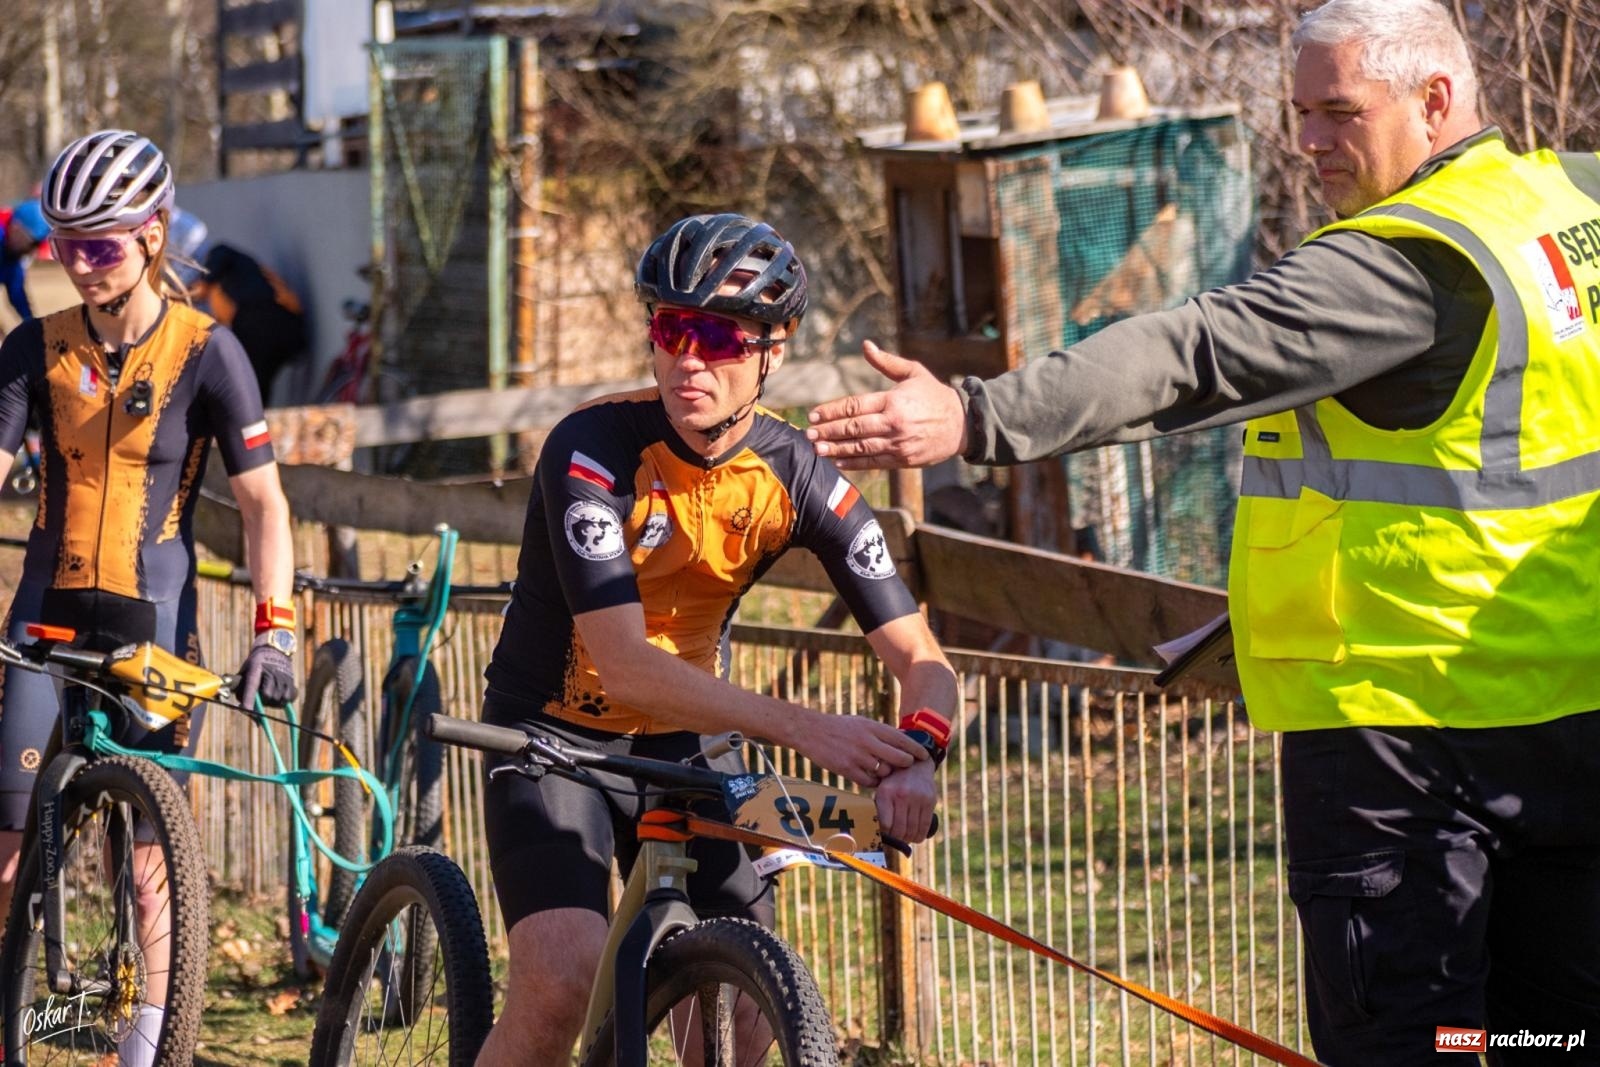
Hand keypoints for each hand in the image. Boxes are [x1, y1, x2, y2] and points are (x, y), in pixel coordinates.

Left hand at [237, 636, 296, 707]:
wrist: (275, 649)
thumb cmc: (255, 663)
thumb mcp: (245, 670)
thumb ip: (240, 687)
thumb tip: (241, 708)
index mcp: (256, 668)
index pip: (252, 687)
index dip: (249, 700)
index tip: (246, 710)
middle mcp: (271, 672)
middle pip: (267, 696)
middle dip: (262, 701)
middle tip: (259, 697)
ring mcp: (283, 676)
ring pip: (278, 699)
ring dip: (272, 702)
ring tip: (268, 695)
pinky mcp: (291, 681)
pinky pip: (288, 698)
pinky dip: (283, 701)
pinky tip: (278, 695)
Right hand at [796, 711, 927, 788]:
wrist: (811, 731)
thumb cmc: (838, 727)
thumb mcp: (861, 722)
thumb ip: (879, 732)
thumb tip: (900, 741)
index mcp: (872, 727)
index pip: (901, 739)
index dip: (915, 749)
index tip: (924, 756)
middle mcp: (867, 741)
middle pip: (898, 758)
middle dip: (906, 764)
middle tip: (908, 767)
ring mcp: (857, 757)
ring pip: (884, 772)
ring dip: (887, 774)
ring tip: (886, 772)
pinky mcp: (847, 769)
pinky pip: (869, 782)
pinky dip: (873, 782)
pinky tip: (872, 778)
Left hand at [805, 341, 967, 469]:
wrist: (963, 424)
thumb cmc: (935, 395)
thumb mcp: (913, 372)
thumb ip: (886, 362)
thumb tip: (865, 345)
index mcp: (893, 400)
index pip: (854, 406)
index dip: (832, 411)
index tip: (814, 414)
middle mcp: (893, 423)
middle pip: (853, 428)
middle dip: (828, 431)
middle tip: (808, 434)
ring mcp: (898, 443)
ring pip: (860, 448)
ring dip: (836, 449)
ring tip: (817, 449)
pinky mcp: (903, 460)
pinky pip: (874, 463)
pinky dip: (854, 463)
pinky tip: (838, 462)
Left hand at [874, 758, 935, 843]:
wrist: (915, 764)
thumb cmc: (894, 781)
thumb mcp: (882, 789)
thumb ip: (879, 808)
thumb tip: (876, 833)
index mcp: (886, 792)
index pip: (886, 824)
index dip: (885, 834)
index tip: (885, 836)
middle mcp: (902, 795)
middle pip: (899, 829)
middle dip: (897, 839)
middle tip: (895, 839)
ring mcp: (918, 798)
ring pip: (912, 830)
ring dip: (908, 838)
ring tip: (905, 838)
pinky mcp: (930, 801)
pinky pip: (925, 825)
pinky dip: (919, 835)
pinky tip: (915, 836)